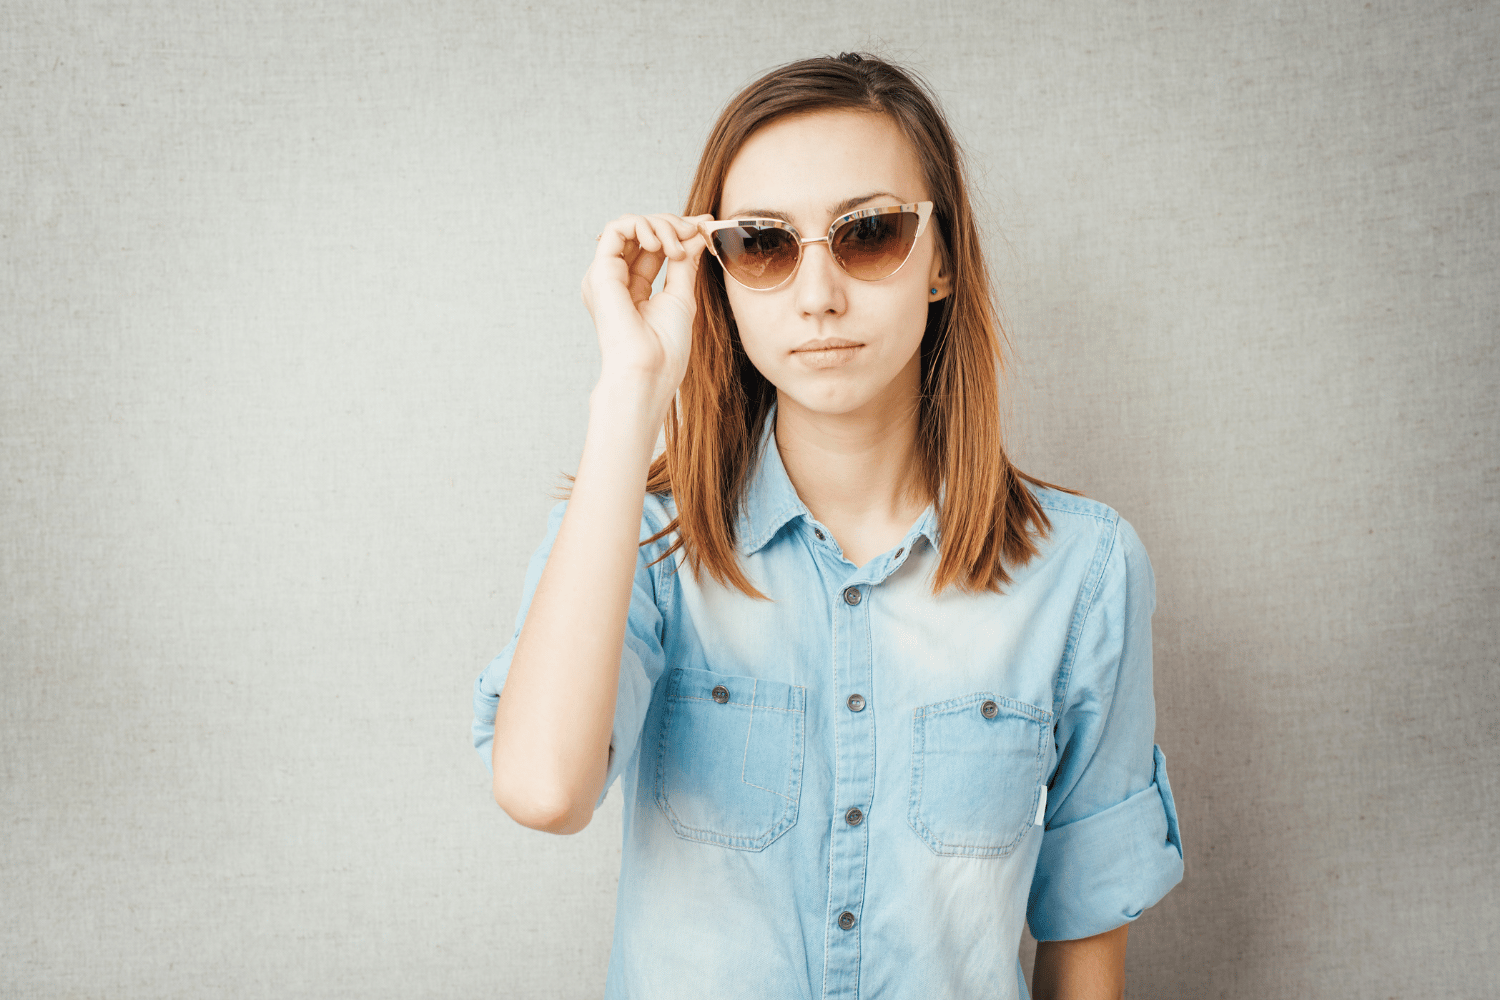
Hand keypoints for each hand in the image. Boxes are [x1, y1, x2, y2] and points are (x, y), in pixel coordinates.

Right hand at [580, 212, 711, 408]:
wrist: (650, 370)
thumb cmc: (665, 347)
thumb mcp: (681, 294)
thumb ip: (684, 261)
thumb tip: (697, 231)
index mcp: (632, 288)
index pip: (653, 246)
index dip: (678, 230)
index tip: (706, 224)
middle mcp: (615, 278)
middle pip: (642, 232)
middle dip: (673, 224)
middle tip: (696, 232)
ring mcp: (606, 274)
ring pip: (630, 225)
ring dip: (661, 225)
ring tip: (678, 247)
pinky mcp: (600, 271)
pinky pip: (617, 228)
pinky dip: (642, 225)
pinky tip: (661, 244)